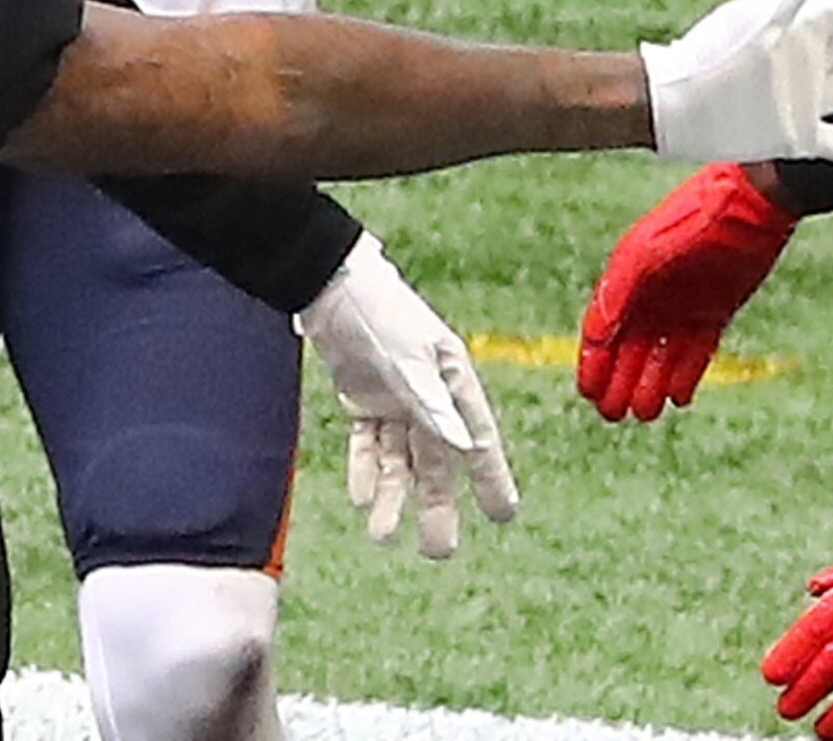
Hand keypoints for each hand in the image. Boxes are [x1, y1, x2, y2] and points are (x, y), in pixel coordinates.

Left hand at [295, 233, 520, 557]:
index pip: (477, 438)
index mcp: (453, 380)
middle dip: (437, 504)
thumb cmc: (379, 313)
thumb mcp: (407, 361)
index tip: (504, 516)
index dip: (491, 477)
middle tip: (439, 550)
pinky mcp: (363, 397)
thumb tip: (464, 447)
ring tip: (382, 535)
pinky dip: (364, 469)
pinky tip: (360, 498)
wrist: (328, 282)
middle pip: (436, 460)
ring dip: (391, 495)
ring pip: (398, 459)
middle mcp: (429, 395)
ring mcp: (395, 397)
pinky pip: (367, 443)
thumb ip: (432, 405)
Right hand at [575, 162, 796, 421]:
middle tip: (612, 413)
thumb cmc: (695, 218)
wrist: (752, 204)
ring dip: (650, 385)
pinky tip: (679, 398)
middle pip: (628, 349)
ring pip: (660, 357)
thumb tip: (597, 331)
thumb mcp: (648, 251)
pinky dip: (685, 376)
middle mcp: (651, 296)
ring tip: (644, 413)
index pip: (602, 328)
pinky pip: (695, 354)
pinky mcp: (714, 314)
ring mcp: (683, 306)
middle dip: (617, 381)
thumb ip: (620, 288)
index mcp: (627, 277)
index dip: (593, 361)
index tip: (587, 391)